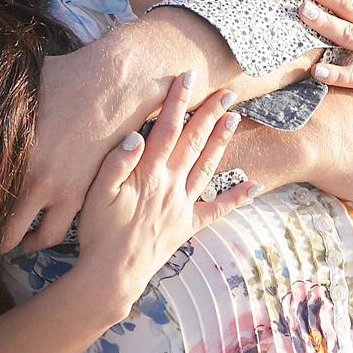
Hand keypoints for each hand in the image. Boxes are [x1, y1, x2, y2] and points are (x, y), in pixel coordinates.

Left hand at [5, 43, 131, 250]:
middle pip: (3, 227)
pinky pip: (59, 230)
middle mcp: (34, 179)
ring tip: (16, 243)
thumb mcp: (24, 89)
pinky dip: (46, 236)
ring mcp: (61, 191)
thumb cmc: (67, 78)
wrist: (116, 84)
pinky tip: (39, 231)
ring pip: (36, 238)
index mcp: (13, 153)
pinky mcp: (83, 195)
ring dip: (23, 244)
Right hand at [69, 74, 258, 320]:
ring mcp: (182, 206)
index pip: (167, 129)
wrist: (112, 275)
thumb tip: (137, 135)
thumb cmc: (99, 233)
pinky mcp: (187, 226)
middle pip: (194, 142)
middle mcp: (170, 186)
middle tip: (227, 92)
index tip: (188, 77)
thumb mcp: (96, 194)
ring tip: (236, 119)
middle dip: (210, 114)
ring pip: (208, 167)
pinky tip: (255, 186)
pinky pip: (217, 210)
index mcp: (148, 174)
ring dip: (222, 142)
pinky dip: (237, 198)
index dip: (178, 101)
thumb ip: (116, 163)